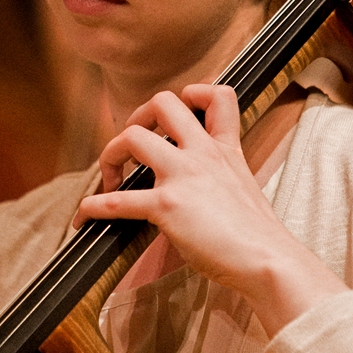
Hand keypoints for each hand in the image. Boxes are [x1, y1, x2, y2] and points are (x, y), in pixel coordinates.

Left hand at [74, 84, 346, 336]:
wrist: (267, 259)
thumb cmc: (258, 237)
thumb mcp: (246, 190)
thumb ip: (222, 178)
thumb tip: (199, 193)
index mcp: (225, 150)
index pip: (217, 95)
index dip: (193, 93)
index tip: (179, 113)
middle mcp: (202, 154)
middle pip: (163, 103)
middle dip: (137, 117)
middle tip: (131, 146)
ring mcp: (182, 176)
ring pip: (132, 136)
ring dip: (110, 155)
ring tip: (110, 181)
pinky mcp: (166, 206)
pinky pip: (116, 201)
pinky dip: (92, 208)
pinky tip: (85, 218)